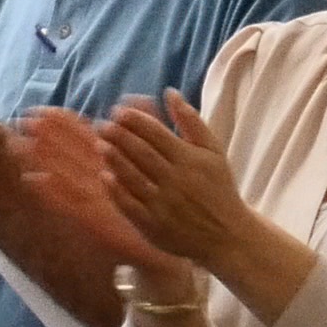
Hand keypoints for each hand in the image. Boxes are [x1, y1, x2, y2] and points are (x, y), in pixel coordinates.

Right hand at [12, 108, 167, 272]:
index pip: (81, 136)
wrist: (174, 235)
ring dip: (42, 160)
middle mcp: (96, 177)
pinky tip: (33, 181)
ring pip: (63, 173)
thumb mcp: (160, 154)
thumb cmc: (163, 198)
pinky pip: (67, 203)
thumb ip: (147, 126)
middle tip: (22, 120)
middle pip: (67, 152)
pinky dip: (50, 192)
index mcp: (110, 161)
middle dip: (45, 137)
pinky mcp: (93, 219)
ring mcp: (93, 198)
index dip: (61, 123)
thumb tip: (136, 98)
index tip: (40, 110)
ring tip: (20, 145)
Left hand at [91, 91, 257, 270]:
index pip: (156, 133)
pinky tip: (104, 175)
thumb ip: (191, 121)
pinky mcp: (153, 225)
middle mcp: (175, 180)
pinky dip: (115, 189)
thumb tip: (169, 92)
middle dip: (119, 135)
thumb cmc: (218, 188)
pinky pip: (129, 205)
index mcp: (190, 159)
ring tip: (100, 144)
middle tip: (103, 124)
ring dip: (113, 158)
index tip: (119, 111)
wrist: (226, 235)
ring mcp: (163, 204)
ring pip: (132, 176)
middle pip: (140, 152)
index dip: (134, 120)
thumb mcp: (213, 151)